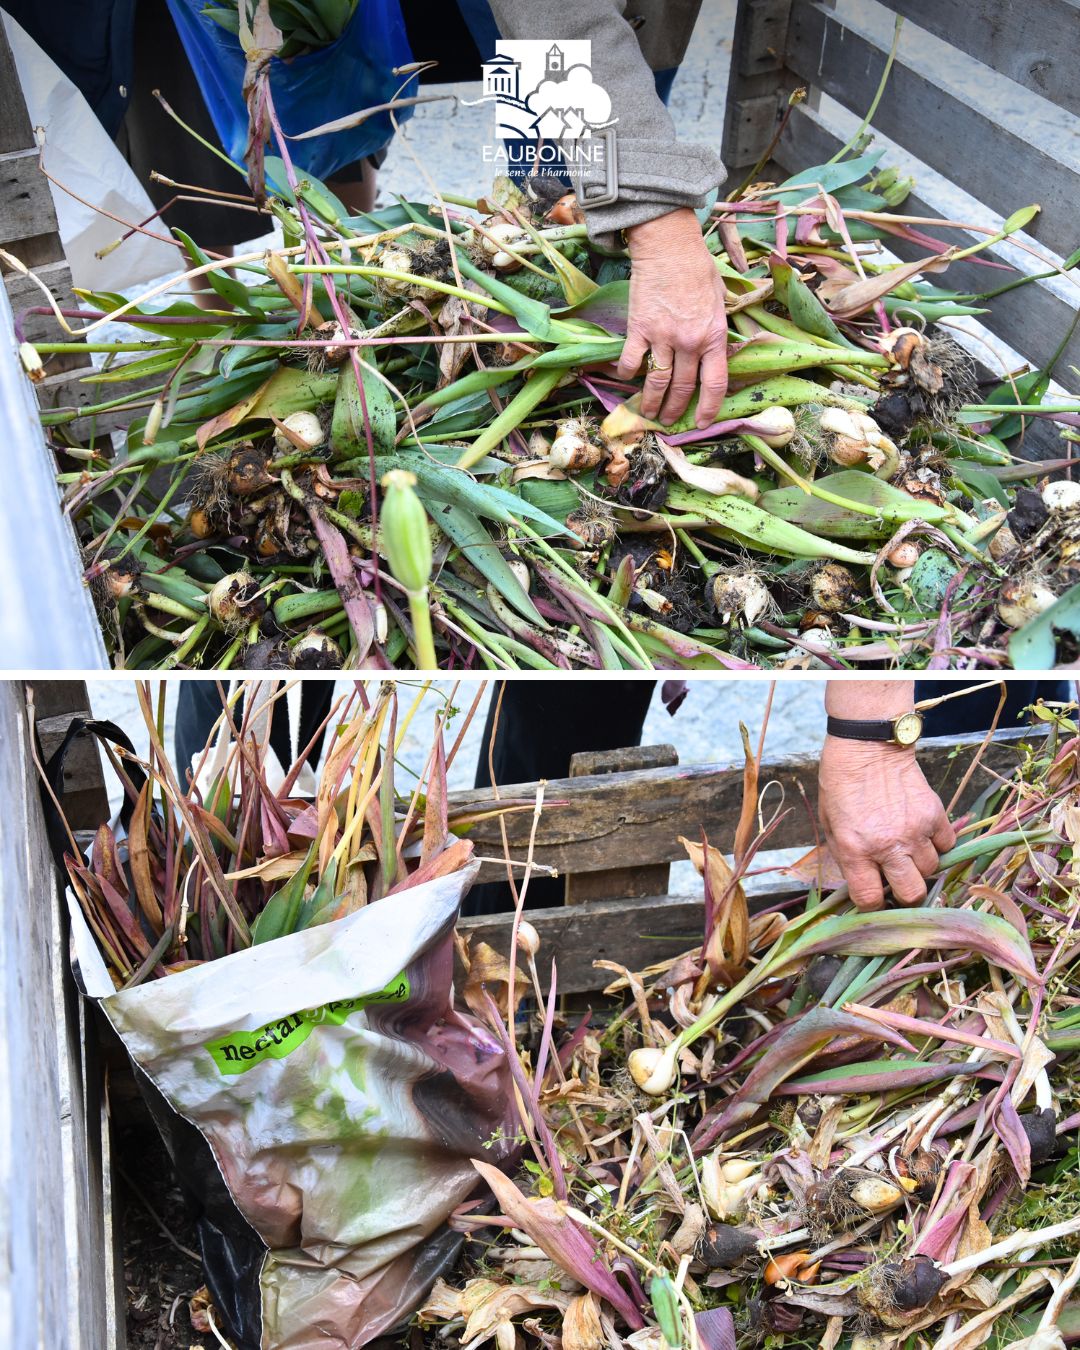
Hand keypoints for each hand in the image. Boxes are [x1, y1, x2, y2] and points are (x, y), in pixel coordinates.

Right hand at [617, 208, 728, 427]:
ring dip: (652, 403)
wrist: (669, 246)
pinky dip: (628, 373)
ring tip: (648, 414)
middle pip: (683, 388)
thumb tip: (718, 347)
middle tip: (669, 422)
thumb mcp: (721, 299)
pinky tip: (627, 378)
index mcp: (714, 336)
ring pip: (657, 382)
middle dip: (675, 410)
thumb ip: (718, 327)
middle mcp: (690, 342)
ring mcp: (663, 338)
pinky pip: (631, 361)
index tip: (702, 422)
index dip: (709, 408)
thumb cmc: (698, 268)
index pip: (715, 383)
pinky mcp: (639, 329)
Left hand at [818, 738, 955, 910]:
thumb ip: (847, 857)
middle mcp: (888, 845)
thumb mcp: (830, 824)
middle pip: (911, 894)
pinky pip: (947, 844)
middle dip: (904, 893)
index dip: (872, 902)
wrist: (866, 747)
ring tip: (908, 850)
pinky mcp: (935, 814)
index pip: (870, 899)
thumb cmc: (841, 785)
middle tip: (898, 880)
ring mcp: (915, 831)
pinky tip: (923, 834)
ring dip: (920, 866)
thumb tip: (865, 883)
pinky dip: (937, 844)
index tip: (873, 895)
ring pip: (931, 870)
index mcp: (855, 849)